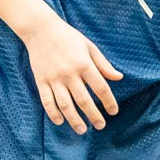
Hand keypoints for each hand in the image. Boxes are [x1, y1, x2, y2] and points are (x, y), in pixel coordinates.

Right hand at [25, 16, 122, 132]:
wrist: (41, 30)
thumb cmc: (69, 37)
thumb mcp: (89, 47)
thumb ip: (103, 64)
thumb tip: (118, 78)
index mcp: (84, 64)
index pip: (100, 88)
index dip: (108, 102)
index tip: (113, 112)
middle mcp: (69, 73)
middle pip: (84, 100)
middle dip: (94, 116)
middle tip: (101, 126)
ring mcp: (54, 78)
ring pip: (65, 105)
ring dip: (74, 119)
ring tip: (82, 130)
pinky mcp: (41, 81)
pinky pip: (47, 101)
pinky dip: (53, 113)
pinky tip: (60, 121)